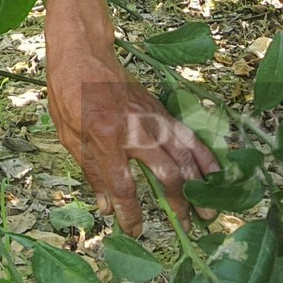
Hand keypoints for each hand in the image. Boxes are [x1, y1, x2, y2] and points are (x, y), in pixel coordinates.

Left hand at [46, 36, 217, 236]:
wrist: (83, 52)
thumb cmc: (68, 92)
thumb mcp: (68, 134)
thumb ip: (91, 172)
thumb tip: (107, 207)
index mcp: (106, 138)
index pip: (124, 186)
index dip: (131, 213)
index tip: (136, 230)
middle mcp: (134, 130)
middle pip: (165, 173)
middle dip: (178, 203)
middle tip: (186, 225)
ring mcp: (151, 118)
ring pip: (184, 154)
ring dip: (199, 184)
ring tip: (209, 208)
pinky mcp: (160, 110)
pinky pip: (186, 135)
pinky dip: (203, 155)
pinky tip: (214, 172)